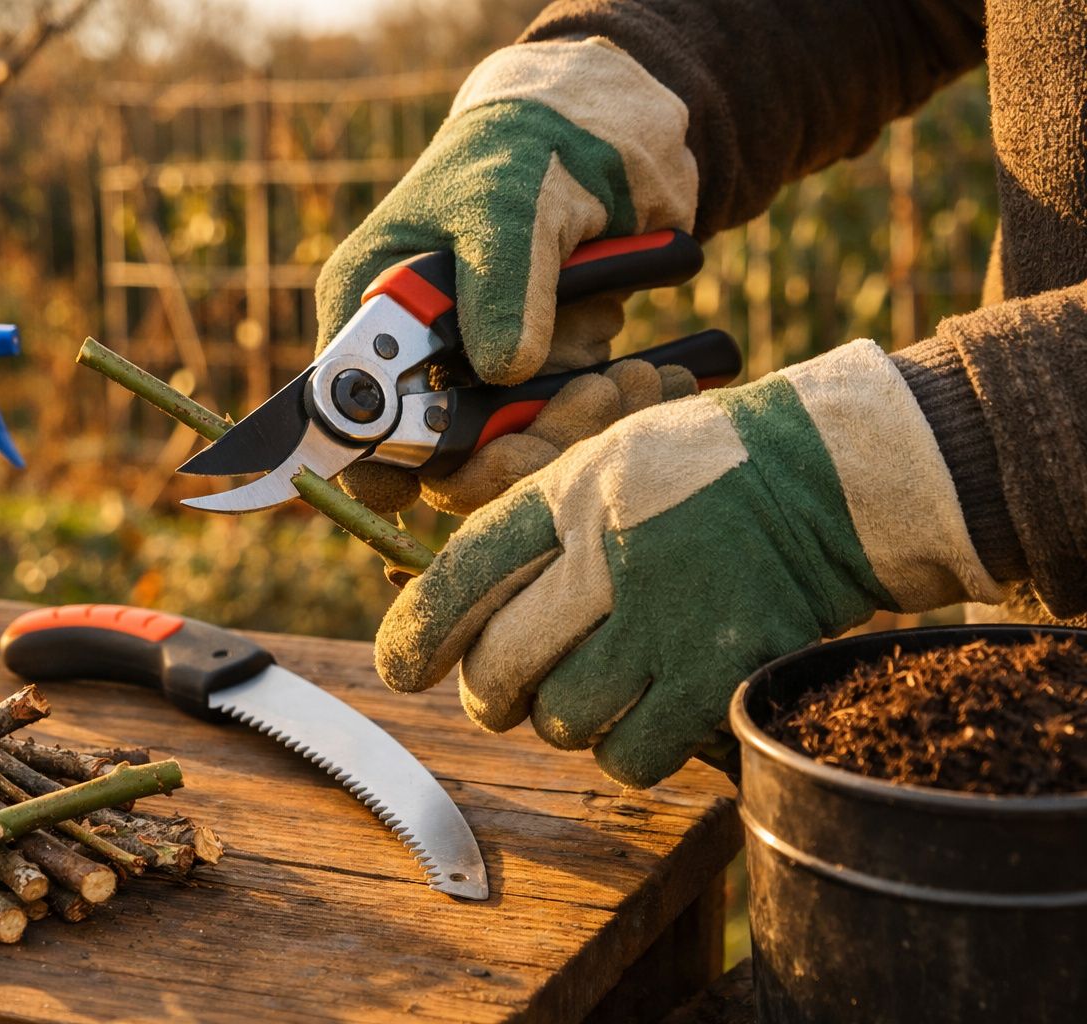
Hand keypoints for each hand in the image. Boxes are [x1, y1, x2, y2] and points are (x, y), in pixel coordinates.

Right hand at [314, 37, 697, 513]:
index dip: (382, 464)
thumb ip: (501, 287)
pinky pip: (569, 435)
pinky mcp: (541, 386)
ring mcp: (480, 378)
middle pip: (444, 459)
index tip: (436, 477)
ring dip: (582, 427)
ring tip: (638, 377)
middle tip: (593, 396)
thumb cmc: (526, 151)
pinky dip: (618, 415)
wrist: (608, 138)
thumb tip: (504, 372)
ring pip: (516, 454)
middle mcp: (416, 358)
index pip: (353, 417)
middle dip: (522, 446)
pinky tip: (664, 378)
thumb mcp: (507, 208)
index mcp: (371, 308)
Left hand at [375, 341, 1002, 786]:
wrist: (835, 479)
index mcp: (574, 494)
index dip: (418, 632)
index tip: (400, 668)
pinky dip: (627, 749)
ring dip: (564, 717)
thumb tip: (453, 608)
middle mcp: (611, 556)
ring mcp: (669, 620)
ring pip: (562, 719)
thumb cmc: (707, 471)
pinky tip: (645, 711)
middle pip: (502, 667)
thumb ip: (533, 525)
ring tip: (594, 685)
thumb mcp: (607, 461)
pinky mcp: (721, 674)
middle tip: (503, 693)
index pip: (465, 575)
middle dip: (489, 693)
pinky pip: (633, 755)